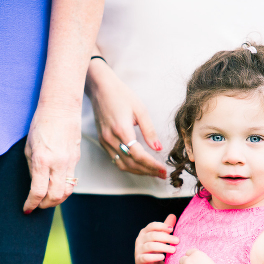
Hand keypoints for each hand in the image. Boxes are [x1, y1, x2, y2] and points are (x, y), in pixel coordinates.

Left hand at [23, 103, 81, 212]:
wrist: (60, 108)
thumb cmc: (40, 125)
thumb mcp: (29, 148)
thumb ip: (32, 169)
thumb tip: (35, 185)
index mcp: (42, 160)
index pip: (38, 191)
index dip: (31, 204)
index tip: (27, 208)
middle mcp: (58, 163)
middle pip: (55, 196)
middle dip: (45, 205)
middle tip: (37, 205)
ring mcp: (70, 162)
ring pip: (67, 191)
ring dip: (57, 199)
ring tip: (47, 199)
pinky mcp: (76, 159)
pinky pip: (71, 180)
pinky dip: (63, 187)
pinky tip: (55, 186)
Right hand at [86, 59, 167, 177]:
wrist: (100, 88)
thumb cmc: (121, 95)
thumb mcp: (140, 109)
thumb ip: (149, 131)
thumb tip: (158, 148)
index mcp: (122, 129)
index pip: (138, 155)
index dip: (152, 165)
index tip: (163, 170)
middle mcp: (111, 138)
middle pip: (130, 163)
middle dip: (147, 171)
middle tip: (162, 174)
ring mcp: (105, 141)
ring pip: (122, 164)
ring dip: (138, 171)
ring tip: (152, 173)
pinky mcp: (102, 141)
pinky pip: (115, 159)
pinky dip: (128, 165)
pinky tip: (139, 165)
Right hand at [135, 214, 178, 263]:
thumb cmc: (156, 251)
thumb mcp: (161, 239)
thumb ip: (165, 228)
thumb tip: (173, 215)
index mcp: (145, 232)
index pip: (152, 226)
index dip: (162, 226)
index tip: (172, 229)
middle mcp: (140, 240)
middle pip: (152, 235)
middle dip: (166, 237)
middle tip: (177, 241)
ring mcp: (138, 250)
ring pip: (150, 246)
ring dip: (163, 247)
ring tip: (173, 250)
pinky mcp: (139, 260)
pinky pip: (146, 257)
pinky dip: (155, 257)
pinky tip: (163, 257)